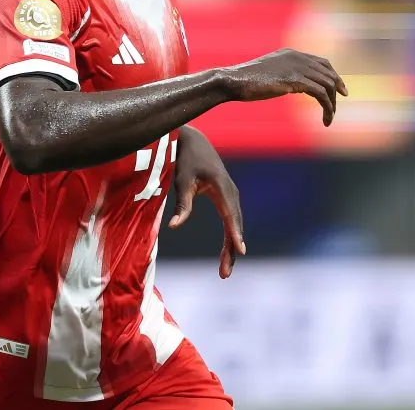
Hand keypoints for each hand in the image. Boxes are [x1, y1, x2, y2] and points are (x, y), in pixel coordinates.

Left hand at [168, 126, 244, 278]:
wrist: (193, 141)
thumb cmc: (185, 159)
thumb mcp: (182, 180)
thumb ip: (182, 204)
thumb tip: (174, 227)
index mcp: (222, 187)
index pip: (230, 215)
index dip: (235, 233)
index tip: (240, 250)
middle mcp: (231, 193)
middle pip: (235, 225)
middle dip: (231, 249)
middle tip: (224, 273)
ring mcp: (230, 196)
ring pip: (234, 225)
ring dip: (231, 247)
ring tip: (225, 270)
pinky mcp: (226, 198)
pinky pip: (230, 221)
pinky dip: (230, 237)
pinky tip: (227, 253)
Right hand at [219, 49, 347, 125]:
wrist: (234, 81)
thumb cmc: (245, 81)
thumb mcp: (268, 74)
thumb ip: (282, 75)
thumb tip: (289, 84)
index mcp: (292, 54)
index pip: (322, 62)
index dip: (334, 76)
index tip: (339, 91)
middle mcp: (298, 58)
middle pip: (328, 73)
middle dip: (336, 91)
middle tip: (336, 107)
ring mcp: (297, 67)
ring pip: (327, 85)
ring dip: (332, 104)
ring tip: (329, 119)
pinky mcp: (295, 80)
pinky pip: (321, 94)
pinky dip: (327, 107)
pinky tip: (325, 119)